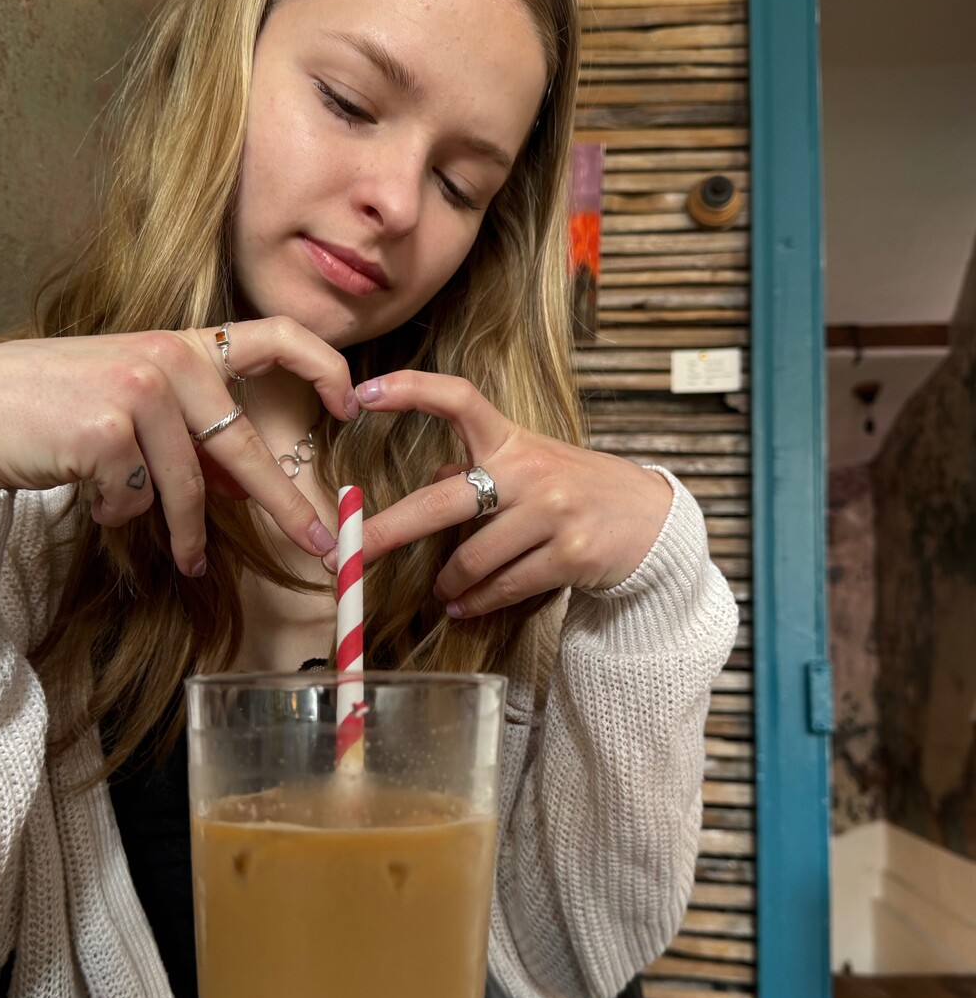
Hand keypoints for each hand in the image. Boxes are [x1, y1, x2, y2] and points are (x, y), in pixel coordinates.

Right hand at [0, 320, 358, 576]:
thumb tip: (245, 488)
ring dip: (185, 534)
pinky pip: (138, 501)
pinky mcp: (108, 429)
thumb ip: (191, 437)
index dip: (324, 366)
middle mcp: (169, 358)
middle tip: (322, 545)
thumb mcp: (136, 409)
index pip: (275, 335)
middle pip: (244, 447)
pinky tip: (91, 492)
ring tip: (185, 559)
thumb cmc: (57, 409)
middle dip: (287, 506)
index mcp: (185, 346)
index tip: (352, 404)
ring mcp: (139, 390)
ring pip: (187, 489)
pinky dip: (120, 514)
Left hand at [323, 371, 672, 618]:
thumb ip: (482, 466)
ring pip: (471, 559)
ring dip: (446, 583)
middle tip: (346, 554)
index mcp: (512, 440)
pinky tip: (463, 607)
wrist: (651, 521)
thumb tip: (432, 478)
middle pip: (441, 501)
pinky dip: (476, 603)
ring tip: (439, 593)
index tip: (363, 392)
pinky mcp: (570, 556)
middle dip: (386, 531)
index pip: (458, 398)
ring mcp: (552, 514)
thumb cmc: (578, 489)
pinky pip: (504, 588)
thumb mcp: (532, 463)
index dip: (409, 390)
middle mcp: (530, 471)